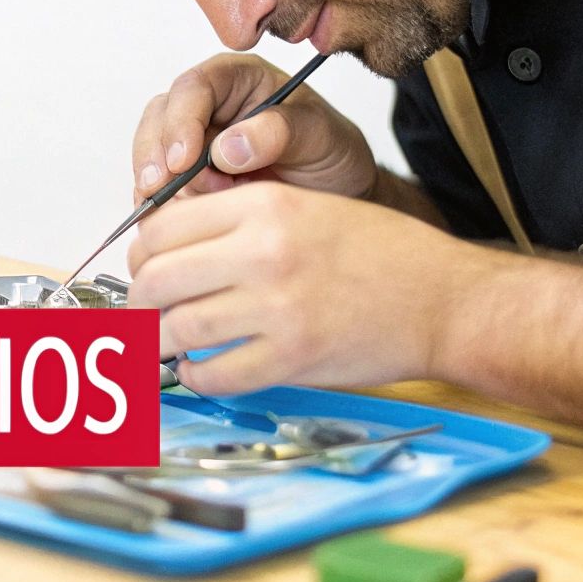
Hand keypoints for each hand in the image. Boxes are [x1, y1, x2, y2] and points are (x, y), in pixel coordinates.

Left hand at [127, 181, 489, 394]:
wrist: (443, 299)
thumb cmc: (383, 253)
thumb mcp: (307, 206)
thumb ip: (240, 222)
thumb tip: (170, 248)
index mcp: (265, 205)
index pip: (161, 227)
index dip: (142, 253)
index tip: (147, 269)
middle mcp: (264, 251)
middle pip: (155, 278)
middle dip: (139, 301)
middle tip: (145, 312)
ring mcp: (277, 307)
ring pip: (175, 328)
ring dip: (159, 344)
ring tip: (167, 344)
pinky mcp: (291, 358)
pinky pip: (213, 374)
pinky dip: (197, 376)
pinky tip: (204, 368)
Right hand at [131, 53, 375, 202]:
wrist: (338, 192)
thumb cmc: (331, 151)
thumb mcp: (320, 135)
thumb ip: (278, 132)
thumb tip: (226, 148)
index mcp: (239, 78)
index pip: (194, 87)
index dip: (181, 121)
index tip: (184, 160)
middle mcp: (210, 104)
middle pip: (160, 116)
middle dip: (156, 155)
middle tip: (161, 189)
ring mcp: (195, 140)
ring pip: (152, 152)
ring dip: (160, 182)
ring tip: (190, 206)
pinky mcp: (187, 175)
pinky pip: (158, 185)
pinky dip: (159, 203)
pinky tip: (170, 219)